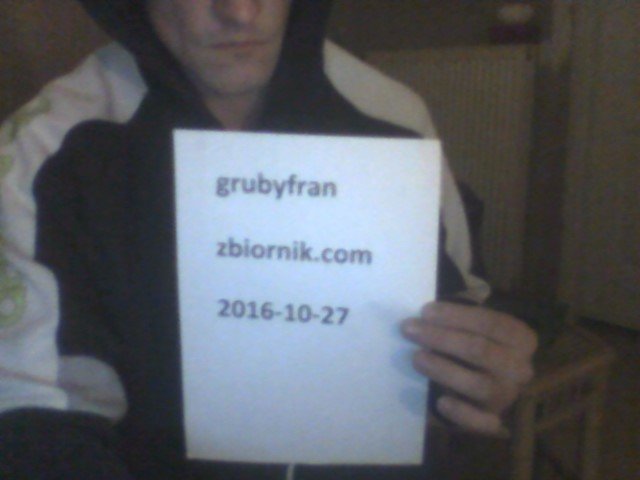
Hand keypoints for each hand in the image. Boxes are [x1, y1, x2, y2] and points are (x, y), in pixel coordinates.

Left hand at [402, 302, 537, 434]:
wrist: (479, 382)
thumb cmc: (471, 343)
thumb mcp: (470, 324)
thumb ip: (457, 314)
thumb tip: (430, 309)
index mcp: (520, 338)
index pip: (490, 323)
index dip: (456, 316)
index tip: (425, 312)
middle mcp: (520, 368)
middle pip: (481, 351)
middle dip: (441, 338)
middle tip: (409, 330)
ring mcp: (508, 396)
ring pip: (480, 385)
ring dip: (445, 369)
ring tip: (417, 357)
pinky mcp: (492, 420)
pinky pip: (482, 422)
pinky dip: (462, 413)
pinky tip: (441, 402)